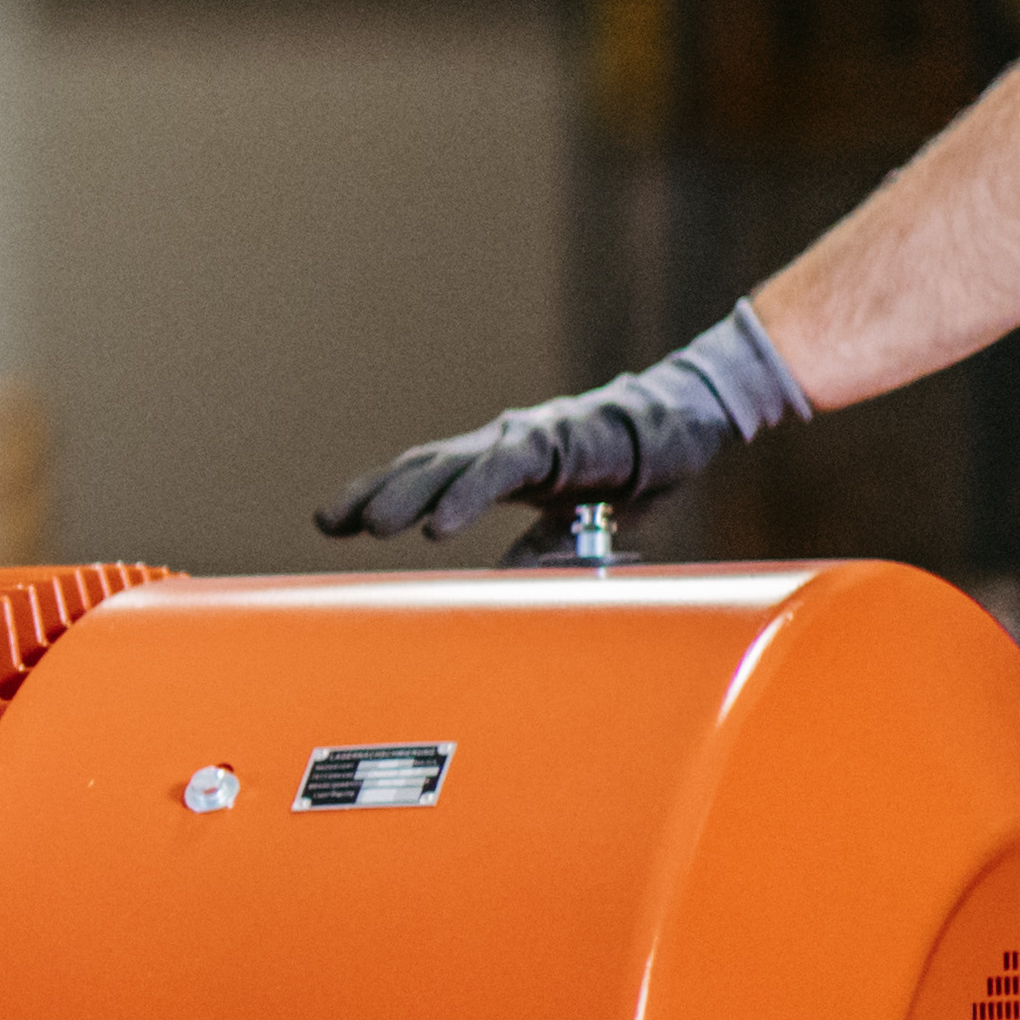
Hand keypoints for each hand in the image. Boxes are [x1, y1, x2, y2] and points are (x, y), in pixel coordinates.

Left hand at [315, 304, 810, 549]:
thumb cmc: (629, 473)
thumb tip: (497, 593)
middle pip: (423, 466)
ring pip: (452, 463)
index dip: (377, 494)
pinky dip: (465, 496)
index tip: (333, 522)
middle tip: (331, 523)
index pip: (425, 475)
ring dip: (408, 494)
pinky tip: (438, 524)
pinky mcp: (557, 440)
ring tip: (371, 526)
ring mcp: (526, 439)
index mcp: (498, 463)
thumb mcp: (572, 527)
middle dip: (376, 493)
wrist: (687, 426)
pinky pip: (501, 470)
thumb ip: (533, 554)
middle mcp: (502, 444)